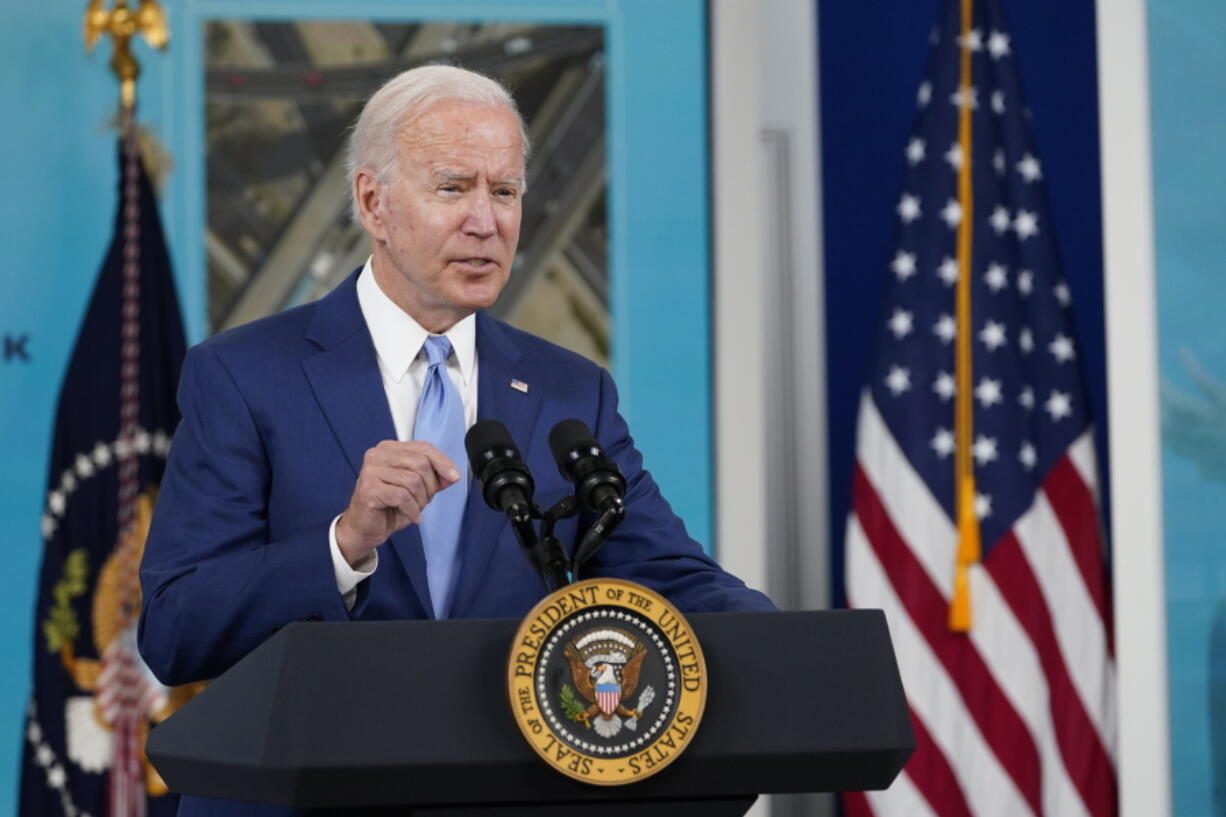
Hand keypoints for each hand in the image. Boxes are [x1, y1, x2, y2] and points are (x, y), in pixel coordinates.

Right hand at [335, 440, 460, 565]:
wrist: (365, 529)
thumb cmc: (389, 507)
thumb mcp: (417, 490)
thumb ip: (434, 479)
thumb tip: (453, 474)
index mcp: (389, 449)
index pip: (423, 448)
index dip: (442, 462)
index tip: (454, 477)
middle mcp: (377, 455)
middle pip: (420, 463)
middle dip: (430, 486)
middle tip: (425, 501)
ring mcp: (371, 470)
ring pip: (413, 480)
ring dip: (420, 500)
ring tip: (415, 509)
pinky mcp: (369, 488)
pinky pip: (402, 496)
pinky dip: (412, 509)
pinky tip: (410, 515)